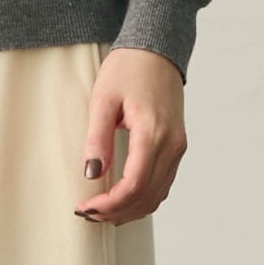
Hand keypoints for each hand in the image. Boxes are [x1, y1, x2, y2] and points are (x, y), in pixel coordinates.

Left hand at [76, 46, 185, 223]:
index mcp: (153, 132)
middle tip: (88, 213)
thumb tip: (92, 173)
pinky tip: (122, 199)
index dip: (108, 204)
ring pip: (158, 195)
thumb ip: (97, 138)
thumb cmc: (128, 69)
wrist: (156, 50)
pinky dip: (143, 198)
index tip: (85, 207)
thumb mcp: (103, 99)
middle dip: (116, 211)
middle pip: (147, 196)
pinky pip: (163, 183)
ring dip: (130, 209)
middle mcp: (172, 144)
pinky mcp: (178, 146)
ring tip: (101, 211)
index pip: (134, 185)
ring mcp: (178, 147)